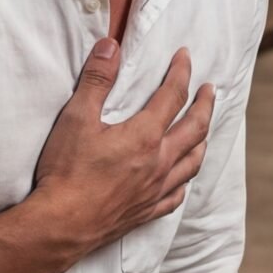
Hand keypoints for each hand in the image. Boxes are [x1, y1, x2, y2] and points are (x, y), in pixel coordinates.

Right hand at [28, 40, 214, 269]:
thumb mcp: (76, 118)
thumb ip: (96, 80)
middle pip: (195, 128)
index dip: (181, 73)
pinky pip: (176, 195)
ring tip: (203, 130)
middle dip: (205, 105)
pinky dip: (184, 181)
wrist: (61, 225)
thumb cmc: (66, 172)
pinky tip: (181, 178)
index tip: (185, 57)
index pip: (173, 96)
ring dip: (202, 140)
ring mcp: (155, 189)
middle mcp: (158, 162)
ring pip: (192, 162)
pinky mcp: (146, 211)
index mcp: (144, 136)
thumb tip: (110, 47)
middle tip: (211, 90)